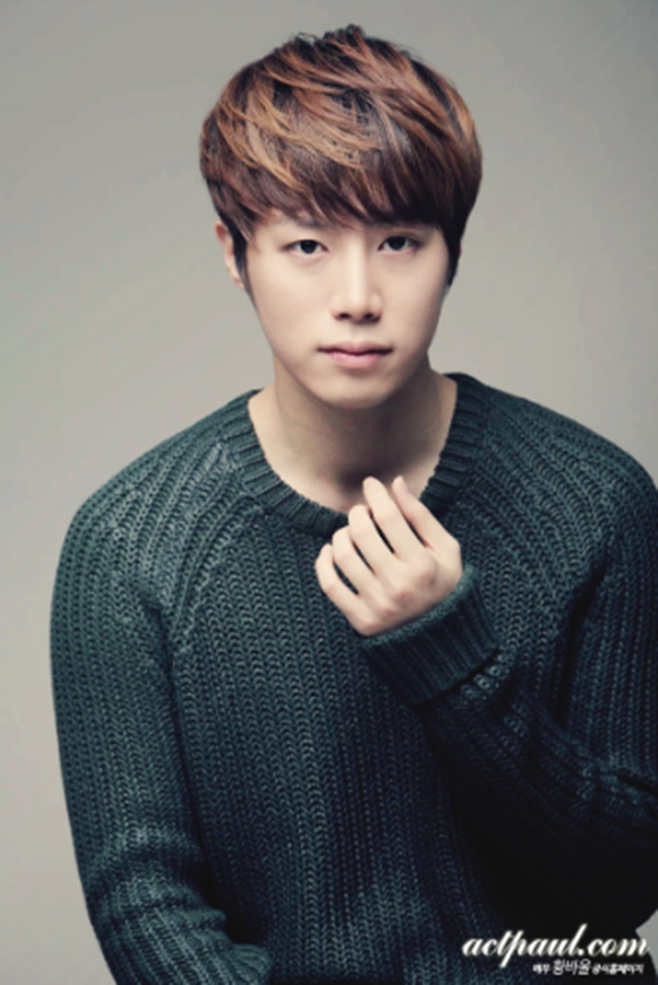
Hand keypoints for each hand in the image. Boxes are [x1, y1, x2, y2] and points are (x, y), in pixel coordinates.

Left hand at [315, 475, 462, 635]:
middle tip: (362, 512)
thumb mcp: (445, 549)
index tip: (371, 484)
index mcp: (423, 565)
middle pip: (362, 533)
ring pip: (343, 555)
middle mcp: (399, 586)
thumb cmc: (442, 584)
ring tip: (350, 532)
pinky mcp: (361, 621)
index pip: (390, 518)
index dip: (377, 495)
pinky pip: (330, 584)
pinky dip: (324, 562)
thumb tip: (396, 483)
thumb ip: (421, 515)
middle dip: (358, 513)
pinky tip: (330, 550)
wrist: (440, 639)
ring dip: (341, 534)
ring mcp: (378, 605)